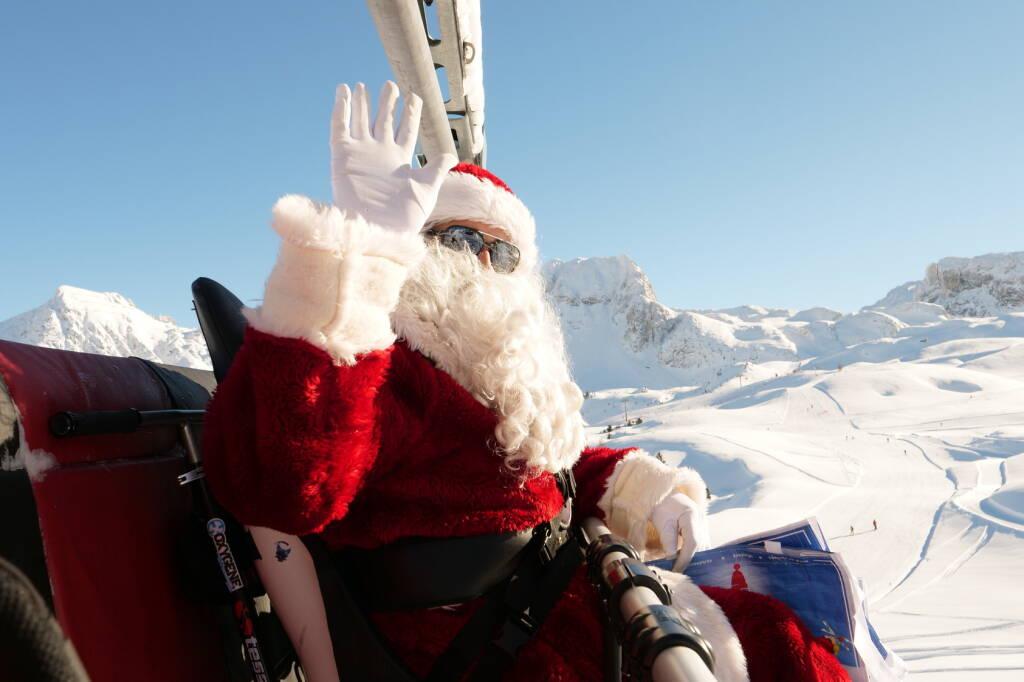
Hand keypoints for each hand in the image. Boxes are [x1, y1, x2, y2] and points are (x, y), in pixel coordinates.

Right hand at [330, 81, 456, 232]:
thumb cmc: (406, 214)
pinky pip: (339, 128)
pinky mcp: (342, 156)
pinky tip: (344, 91)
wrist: (381, 229)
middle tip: (390, 84)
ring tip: (363, 85)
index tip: (414, 95)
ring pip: (360, 121)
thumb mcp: (427, 187)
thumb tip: (451, 154)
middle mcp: (380, 154)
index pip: (405, 129)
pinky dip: (341, 109)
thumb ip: (437, 168)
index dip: (409, 113)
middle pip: (383, 121)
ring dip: (362, 103)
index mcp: (400, 159)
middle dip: (386, 104)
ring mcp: (360, 153)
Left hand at [651, 492, 709, 570]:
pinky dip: (693, 553)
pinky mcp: (701, 529)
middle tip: (677, 572)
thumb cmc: (661, 507)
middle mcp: (701, 520)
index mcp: (692, 515)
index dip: (685, 558)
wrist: (664, 497)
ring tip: (680, 568)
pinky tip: (684, 561)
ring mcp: (703, 524)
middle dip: (690, 560)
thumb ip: (668, 539)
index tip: (676, 569)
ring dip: (692, 558)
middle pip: (700, 546)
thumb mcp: (661, 522)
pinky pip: (700, 544)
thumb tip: (672, 557)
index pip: (692, 542)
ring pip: (702, 547)